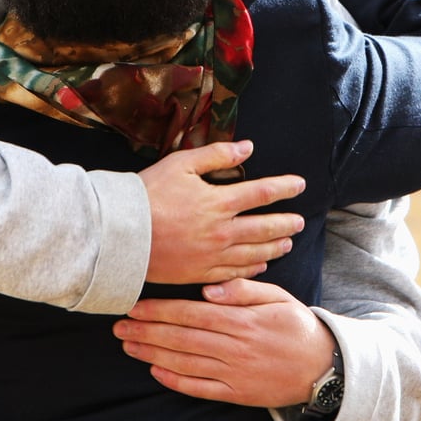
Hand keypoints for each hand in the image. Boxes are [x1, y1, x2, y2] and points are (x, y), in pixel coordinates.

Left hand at [112, 278, 335, 407]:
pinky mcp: (238, 395)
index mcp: (241, 321)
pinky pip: (201, 389)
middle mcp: (234, 348)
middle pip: (182, 338)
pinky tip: (155, 371)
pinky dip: (176, 381)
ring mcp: (235, 374)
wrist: (324, 368)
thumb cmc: (297, 325)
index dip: (160, 310)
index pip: (192, 314)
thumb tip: (209, 288)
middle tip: (118, 326)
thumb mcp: (277, 297)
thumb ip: (243, 290)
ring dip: (153, 353)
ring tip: (127, 345)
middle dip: (147, 331)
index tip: (135, 306)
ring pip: (186, 363)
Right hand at [139, 140, 304, 283]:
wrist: (120, 233)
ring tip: (287, 243)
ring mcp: (212, 256)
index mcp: (219, 202)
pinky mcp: (200, 274)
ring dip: (275, 247)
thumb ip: (216, 155)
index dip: (284, 187)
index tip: (299, 185)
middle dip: (285, 223)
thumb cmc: (148, 194)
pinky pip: (235, 273)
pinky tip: (260, 264)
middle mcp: (222, 231)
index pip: (263, 193)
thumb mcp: (180, 164)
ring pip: (254, 253)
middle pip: (265, 227)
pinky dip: (252, 268)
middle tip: (299, 222)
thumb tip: (247, 147)